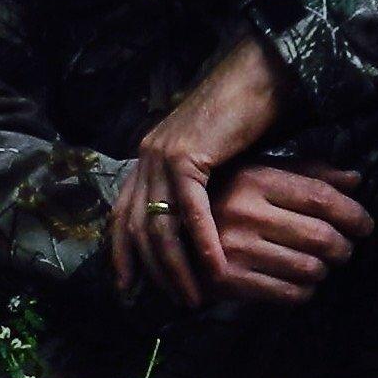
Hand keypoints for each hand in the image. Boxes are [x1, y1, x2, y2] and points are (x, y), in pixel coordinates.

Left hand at [110, 38, 347, 309]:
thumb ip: (193, 187)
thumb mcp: (209, 159)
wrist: (256, 77)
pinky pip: (190, 208)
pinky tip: (217, 265)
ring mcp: (162, 155)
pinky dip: (202, 240)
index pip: (121, 215)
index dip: (121, 253)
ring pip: (159, 224)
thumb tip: (193, 224)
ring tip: (196, 294)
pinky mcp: (186, 154)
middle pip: (136, 227)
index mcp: (146, 158)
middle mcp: (146, 157)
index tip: (128, 288)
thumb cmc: (242, 118)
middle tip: (174, 300)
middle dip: (152, 271)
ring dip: (177, 265)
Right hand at [206, 160, 372, 307]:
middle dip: (343, 247)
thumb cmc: (223, 199)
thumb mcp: (260, 174)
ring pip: (309, 268)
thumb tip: (355, 179)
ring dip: (324, 271)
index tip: (365, 225)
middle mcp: (244, 211)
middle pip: (321, 235)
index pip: (321, 198)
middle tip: (344, 249)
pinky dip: (304, 292)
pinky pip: (288, 294)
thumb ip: (308, 174)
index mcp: (254, 178)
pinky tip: (301, 284)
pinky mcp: (228, 280)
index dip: (353, 214)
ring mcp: (234, 247)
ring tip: (321, 266)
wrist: (169, 234)